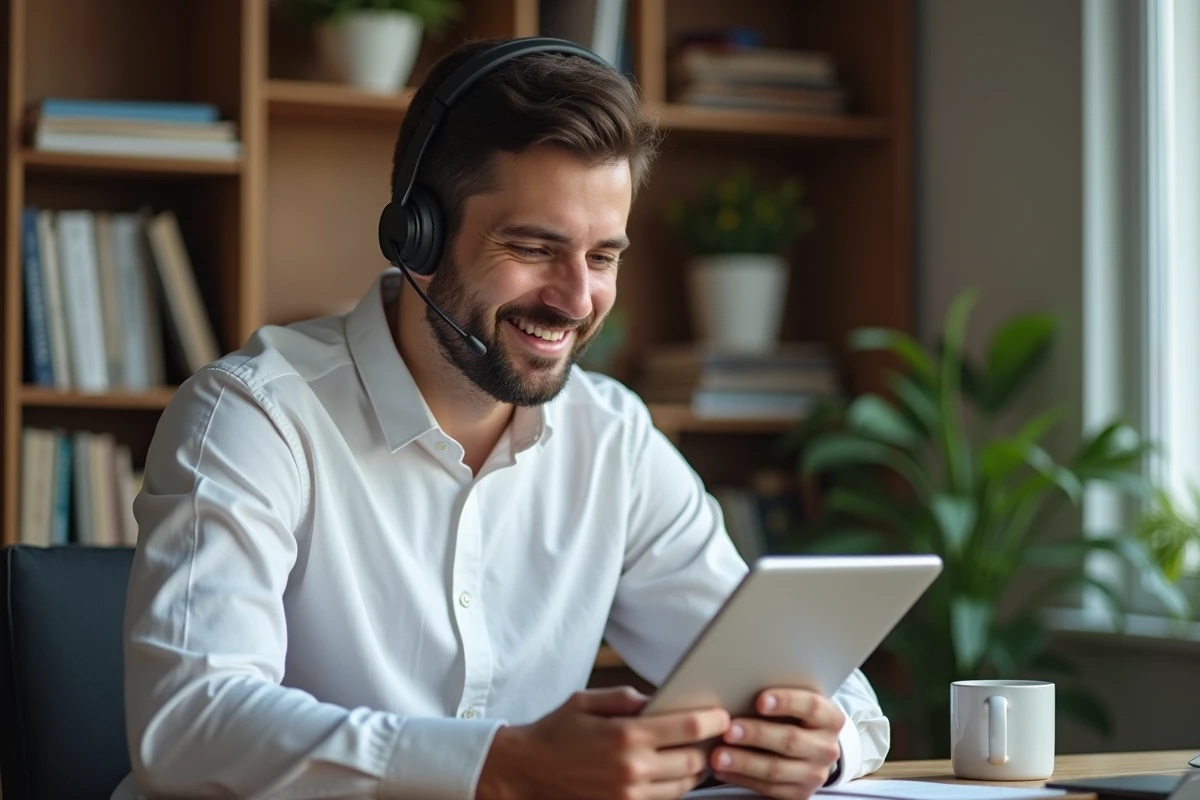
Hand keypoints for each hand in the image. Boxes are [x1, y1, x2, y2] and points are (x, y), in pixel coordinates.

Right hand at [477, 686, 730, 799]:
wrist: (526, 771)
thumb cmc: (556, 732)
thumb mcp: (587, 701)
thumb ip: (627, 697)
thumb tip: (659, 699)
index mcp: (626, 735)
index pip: (688, 727)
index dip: (713, 720)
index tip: (722, 715)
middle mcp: (632, 768)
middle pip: (694, 760)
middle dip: (708, 746)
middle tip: (712, 735)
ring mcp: (629, 795)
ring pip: (684, 785)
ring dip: (695, 769)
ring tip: (694, 753)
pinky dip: (674, 786)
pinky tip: (671, 772)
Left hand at [709, 688, 846, 799]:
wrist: (812, 748)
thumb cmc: (795, 717)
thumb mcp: (797, 703)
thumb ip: (778, 697)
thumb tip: (739, 687)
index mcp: (831, 719)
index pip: (812, 706)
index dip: (786, 702)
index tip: (758, 701)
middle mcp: (827, 748)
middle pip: (790, 740)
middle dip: (756, 734)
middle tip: (728, 729)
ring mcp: (815, 774)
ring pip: (776, 769)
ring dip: (743, 762)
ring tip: (718, 755)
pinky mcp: (799, 794)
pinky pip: (768, 789)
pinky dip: (741, 778)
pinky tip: (722, 770)